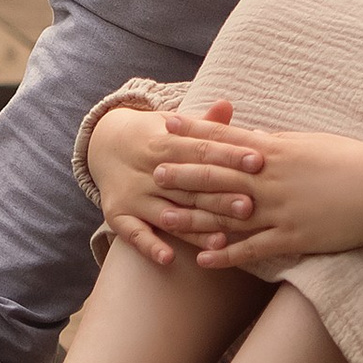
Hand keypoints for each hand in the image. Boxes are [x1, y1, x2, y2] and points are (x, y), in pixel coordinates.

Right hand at [85, 95, 242, 265]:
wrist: (105, 146)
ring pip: (167, 214)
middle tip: (249, 206)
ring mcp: (133, 195)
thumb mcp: (173, 126)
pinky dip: (150, 246)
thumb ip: (202, 124)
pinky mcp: (118, 216)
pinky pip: (134, 234)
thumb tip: (227, 104)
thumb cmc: (154, 138)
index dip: (230, 155)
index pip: (201, 150)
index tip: (257, 161)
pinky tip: (168, 259)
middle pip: (189, 186)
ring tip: (221, 241)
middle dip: (219, 197)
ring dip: (193, 228)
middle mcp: (148, 170)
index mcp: (165, 142)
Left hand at [153, 112, 362, 271]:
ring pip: (228, 213)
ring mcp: (281, 208)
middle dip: (184, 173)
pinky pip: (254, 248)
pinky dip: (227, 254)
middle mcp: (272, 177)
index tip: (167, 125)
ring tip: (163, 217)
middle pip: (218, 175)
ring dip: (194, 216)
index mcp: (275, 150)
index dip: (195, 132)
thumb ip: (276, 145)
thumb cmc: (348, 161)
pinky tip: (204, 259)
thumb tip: (250, 139)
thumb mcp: (307, 144)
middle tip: (152, 171)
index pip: (226, 138)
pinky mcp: (294, 236)